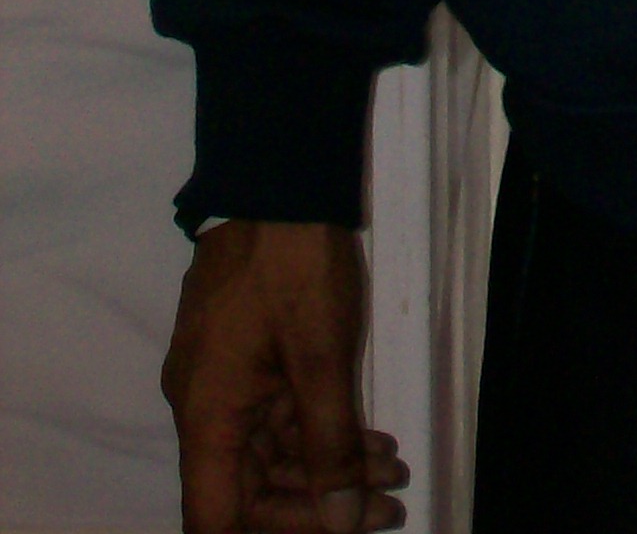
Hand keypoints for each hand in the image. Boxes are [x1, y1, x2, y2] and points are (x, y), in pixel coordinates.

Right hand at [161, 222, 408, 532]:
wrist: (279, 179)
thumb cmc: (295, 267)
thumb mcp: (323, 360)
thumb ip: (330, 445)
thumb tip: (341, 520)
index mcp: (207, 417)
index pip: (217, 519)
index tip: (340, 533)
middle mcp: (203, 409)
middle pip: (247, 490)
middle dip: (320, 503)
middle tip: (390, 503)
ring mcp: (222, 380)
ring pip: (268, 452)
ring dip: (327, 466)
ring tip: (393, 468)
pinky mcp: (244, 356)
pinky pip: (275, 415)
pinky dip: (319, 430)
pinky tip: (370, 437)